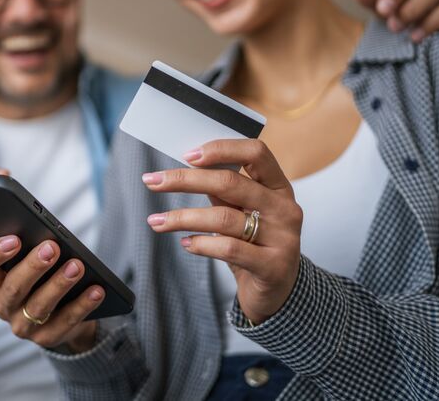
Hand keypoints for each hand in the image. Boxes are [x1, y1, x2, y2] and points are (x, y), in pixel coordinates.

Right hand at [0, 236, 103, 350]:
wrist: (61, 314)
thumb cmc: (43, 275)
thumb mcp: (30, 261)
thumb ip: (30, 248)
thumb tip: (46, 235)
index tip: (15, 239)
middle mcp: (4, 304)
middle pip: (13, 287)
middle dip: (33, 266)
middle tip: (52, 247)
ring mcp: (23, 325)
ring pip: (39, 306)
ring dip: (58, 284)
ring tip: (77, 266)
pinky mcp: (46, 338)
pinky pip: (65, 322)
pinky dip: (82, 305)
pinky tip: (96, 290)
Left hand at [144, 140, 301, 324]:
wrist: (279, 290)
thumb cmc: (255, 243)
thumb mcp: (242, 211)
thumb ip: (222, 190)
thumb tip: (186, 169)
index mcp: (278, 186)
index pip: (256, 153)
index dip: (221, 149)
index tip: (187, 156)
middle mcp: (285, 208)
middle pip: (230, 183)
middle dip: (184, 180)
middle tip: (153, 182)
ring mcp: (283, 238)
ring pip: (223, 218)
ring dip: (182, 217)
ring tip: (157, 221)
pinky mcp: (273, 266)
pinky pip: (229, 248)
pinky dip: (201, 244)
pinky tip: (186, 243)